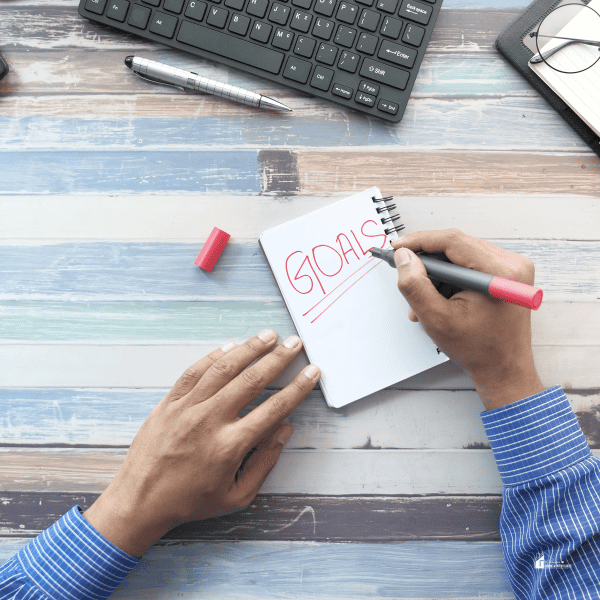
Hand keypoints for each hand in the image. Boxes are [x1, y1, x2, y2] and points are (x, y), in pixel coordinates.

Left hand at [82, 329, 319, 557]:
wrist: (140, 501)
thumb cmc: (191, 501)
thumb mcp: (237, 496)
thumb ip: (265, 462)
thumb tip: (285, 430)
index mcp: (231, 445)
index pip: (274, 408)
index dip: (297, 387)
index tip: (311, 371)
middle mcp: (211, 420)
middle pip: (252, 380)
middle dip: (278, 358)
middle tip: (294, 343)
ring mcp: (188, 408)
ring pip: (223, 368)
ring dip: (249, 348)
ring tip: (268, 335)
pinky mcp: (170, 402)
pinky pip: (194, 372)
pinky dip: (213, 356)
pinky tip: (230, 346)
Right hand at [391, 229, 543, 410]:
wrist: (504, 369)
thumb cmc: (477, 349)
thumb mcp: (436, 319)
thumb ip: (415, 285)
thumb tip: (403, 257)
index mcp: (498, 272)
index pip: (453, 241)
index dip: (420, 241)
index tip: (397, 247)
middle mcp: (511, 264)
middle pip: (457, 246)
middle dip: (427, 261)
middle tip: (404, 272)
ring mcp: (512, 268)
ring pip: (461, 255)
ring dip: (437, 273)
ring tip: (423, 299)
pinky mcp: (507, 275)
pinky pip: (470, 264)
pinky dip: (450, 278)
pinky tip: (440, 298)